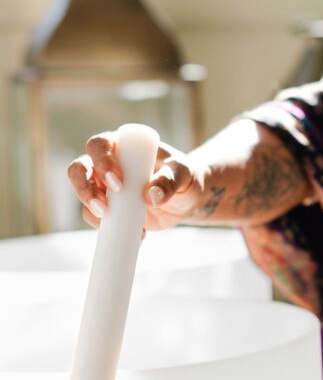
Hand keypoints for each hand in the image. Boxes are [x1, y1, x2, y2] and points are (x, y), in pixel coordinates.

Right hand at [68, 131, 203, 230]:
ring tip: (111, 220)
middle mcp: (106, 163)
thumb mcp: (183, 174)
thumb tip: (150, 195)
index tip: (118, 182)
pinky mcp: (109, 208)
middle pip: (79, 169)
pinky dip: (105, 226)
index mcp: (122, 145)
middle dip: (85, 188)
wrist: (187, 198)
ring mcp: (104, 186)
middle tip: (104, 207)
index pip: (99, 145)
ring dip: (90, 209)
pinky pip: (95, 217)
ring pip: (82, 194)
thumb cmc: (184, 176)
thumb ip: (170, 180)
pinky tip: (134, 234)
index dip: (102, 162)